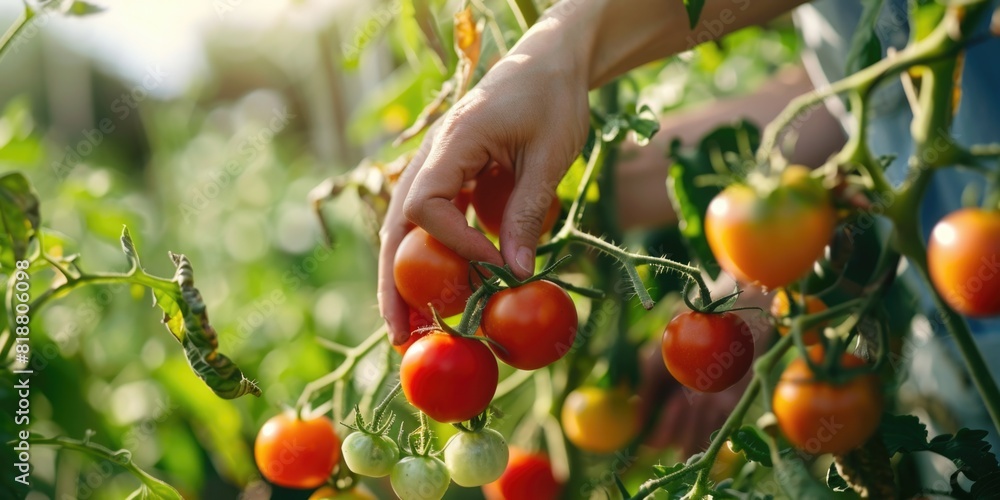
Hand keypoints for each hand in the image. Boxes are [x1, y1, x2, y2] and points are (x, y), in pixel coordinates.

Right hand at [378, 19, 590, 342]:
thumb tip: (516, 275)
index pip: (427, 206)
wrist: (549, 64)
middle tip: (398, 334)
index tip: (490, 268)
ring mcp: (436, 169)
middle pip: (395, 227)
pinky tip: (440, 296)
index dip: (454, 245)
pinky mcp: (451, 180)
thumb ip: (529, 212)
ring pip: (405, 231)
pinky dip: (431, 261)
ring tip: (407, 329)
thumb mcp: (549, 155)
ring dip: (403, 280)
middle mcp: (431, 158)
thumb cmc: (553, 99)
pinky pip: (431, 226)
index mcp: (451, 142)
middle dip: (393, 283)